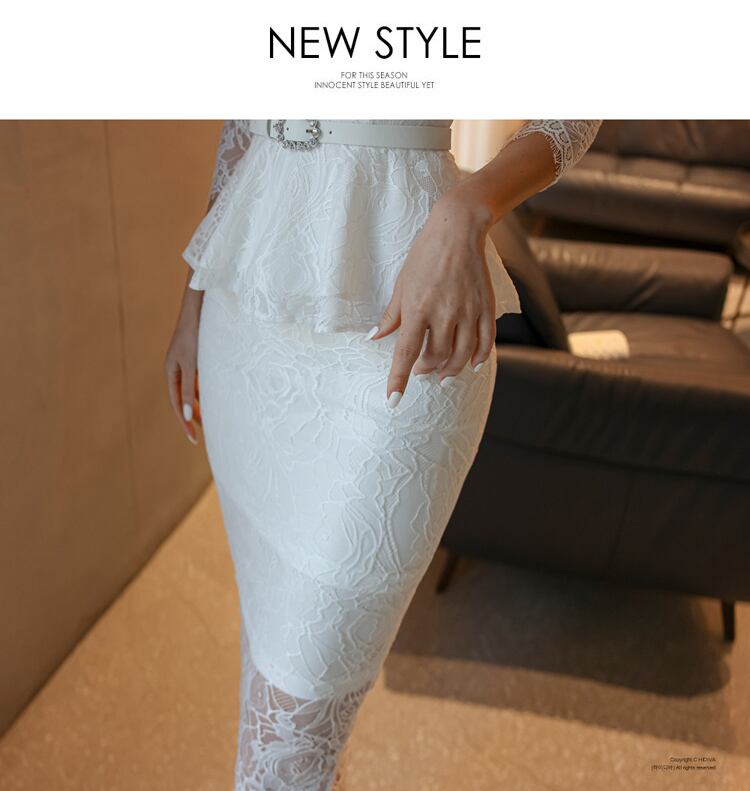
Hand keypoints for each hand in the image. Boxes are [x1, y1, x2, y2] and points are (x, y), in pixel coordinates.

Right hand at [164, 290, 202, 444]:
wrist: (199, 309)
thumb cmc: (194, 335)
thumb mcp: (191, 365)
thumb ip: (188, 390)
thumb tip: (186, 415)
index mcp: (170, 372)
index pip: (176, 404)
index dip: (184, 423)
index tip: (193, 439)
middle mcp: (176, 370)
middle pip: (182, 400)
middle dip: (190, 418)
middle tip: (200, 436)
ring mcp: (186, 364)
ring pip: (191, 392)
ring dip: (199, 406)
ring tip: (209, 422)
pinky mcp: (196, 359)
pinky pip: (199, 382)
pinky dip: (204, 393)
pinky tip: (214, 400)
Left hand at [368, 188, 496, 405]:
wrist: (458, 229)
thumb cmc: (424, 255)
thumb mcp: (402, 284)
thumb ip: (391, 316)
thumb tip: (374, 338)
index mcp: (418, 308)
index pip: (405, 353)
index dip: (398, 379)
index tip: (393, 400)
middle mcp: (444, 312)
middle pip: (435, 358)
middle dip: (424, 370)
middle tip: (420, 370)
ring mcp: (468, 311)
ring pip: (461, 356)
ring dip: (449, 370)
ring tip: (442, 374)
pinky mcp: (485, 307)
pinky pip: (485, 343)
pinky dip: (477, 359)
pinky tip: (470, 365)